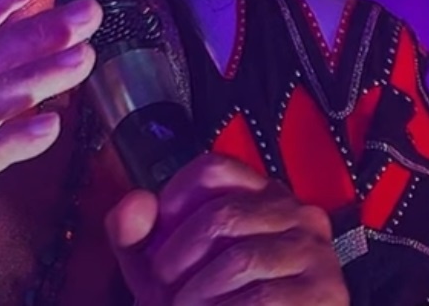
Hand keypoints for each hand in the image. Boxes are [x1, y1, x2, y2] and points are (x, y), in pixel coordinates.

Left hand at [105, 153, 348, 305]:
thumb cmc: (203, 301)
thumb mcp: (158, 267)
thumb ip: (134, 232)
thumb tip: (137, 202)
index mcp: (256, 192)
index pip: (214, 168)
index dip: (176, 196)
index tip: (155, 236)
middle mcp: (293, 211)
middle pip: (223, 213)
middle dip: (180, 256)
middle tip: (160, 287)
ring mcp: (314, 251)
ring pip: (243, 257)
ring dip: (201, 291)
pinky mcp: (326, 293)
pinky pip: (265, 297)